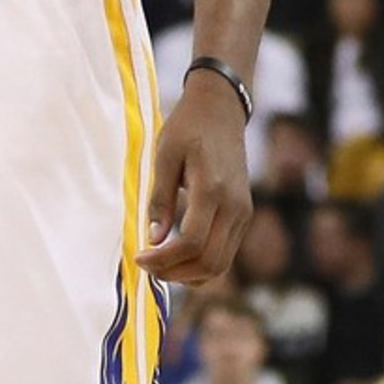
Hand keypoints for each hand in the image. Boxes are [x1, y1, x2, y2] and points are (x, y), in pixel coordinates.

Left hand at [137, 64, 249, 284]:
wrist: (222, 110)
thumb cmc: (188, 127)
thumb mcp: (164, 156)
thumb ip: (159, 199)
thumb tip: (154, 238)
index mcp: (212, 189)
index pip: (192, 243)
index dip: (164, 259)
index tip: (139, 257)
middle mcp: (234, 206)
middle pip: (210, 262)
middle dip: (175, 273)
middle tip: (147, 266)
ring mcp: (243, 213)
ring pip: (220, 265)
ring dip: (189, 274)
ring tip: (161, 265)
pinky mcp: (243, 215)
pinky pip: (225, 253)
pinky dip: (201, 264)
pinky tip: (178, 256)